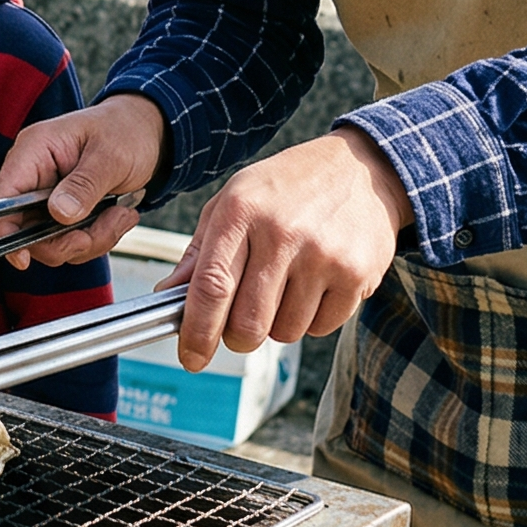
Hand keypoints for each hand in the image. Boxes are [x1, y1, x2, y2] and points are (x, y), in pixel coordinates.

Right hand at [0, 93, 167, 265]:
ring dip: (91, 239)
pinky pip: (73, 241)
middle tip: (98, 232)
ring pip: (54, 242)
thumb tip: (59, 213)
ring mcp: (49, 198)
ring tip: (119, 215)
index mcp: (34, 152)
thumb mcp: (110, 155)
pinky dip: (99, 237)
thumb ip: (84, 184)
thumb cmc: (125, 131)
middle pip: (27, 230)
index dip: (5, 229)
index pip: (4, 196)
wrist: (147, 134)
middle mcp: (35, 177)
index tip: (21, 258)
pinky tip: (118, 215)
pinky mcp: (66, 213)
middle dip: (67, 241)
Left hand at [161, 129, 409, 371]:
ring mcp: (322, 254)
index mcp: (240, 210)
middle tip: (239, 326)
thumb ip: (199, 252)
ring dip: (277, 325)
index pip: (211, 286)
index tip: (190, 357)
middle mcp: (281, 232)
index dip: (197, 331)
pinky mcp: (356, 273)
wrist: (359, 169)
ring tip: (284, 287)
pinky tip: (313, 285)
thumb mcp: (232, 201)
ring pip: (285, 332)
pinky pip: (321, 328)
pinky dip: (310, 320)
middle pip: (248, 321)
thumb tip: (167, 296)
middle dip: (237, 338)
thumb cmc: (285, 188)